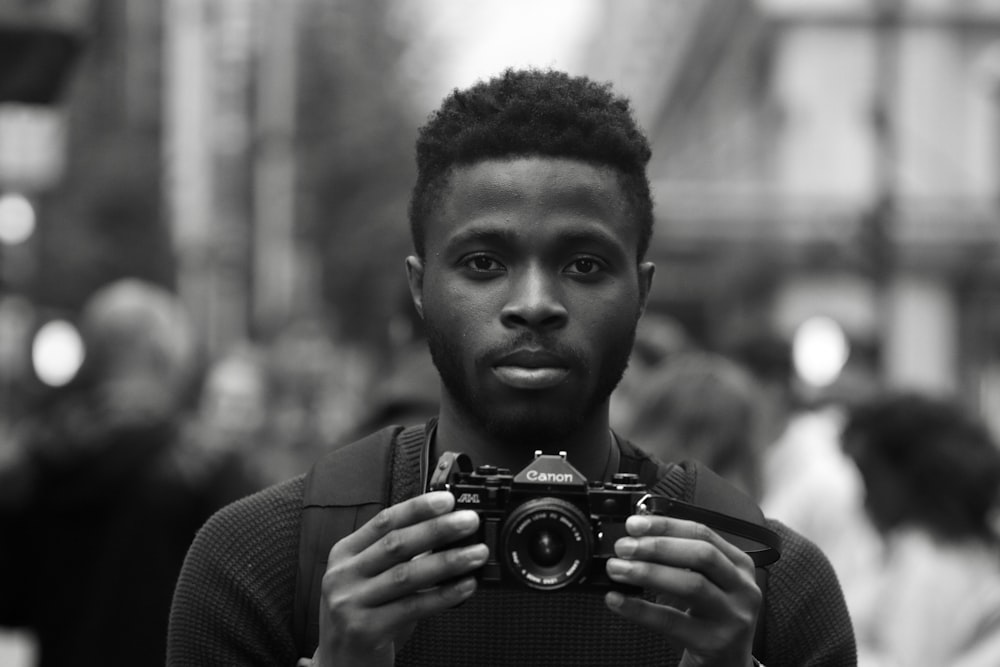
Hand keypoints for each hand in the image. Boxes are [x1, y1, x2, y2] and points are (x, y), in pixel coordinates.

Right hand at [313, 491, 488, 666]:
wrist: (340, 664)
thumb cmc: (362, 616)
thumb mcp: (369, 579)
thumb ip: (398, 557)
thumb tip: (446, 531)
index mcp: (344, 554)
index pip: (384, 521)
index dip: (417, 508)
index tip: (446, 500)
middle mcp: (343, 576)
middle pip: (396, 545)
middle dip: (437, 529)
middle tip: (468, 521)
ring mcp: (350, 603)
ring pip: (407, 575)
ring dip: (448, 562)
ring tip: (476, 554)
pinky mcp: (365, 630)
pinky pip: (412, 607)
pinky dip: (443, 595)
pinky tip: (465, 586)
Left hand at [604, 514, 760, 666]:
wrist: (727, 665)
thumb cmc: (711, 618)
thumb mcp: (708, 583)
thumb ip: (682, 559)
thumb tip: (638, 537)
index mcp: (739, 565)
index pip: (702, 533)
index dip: (665, 526)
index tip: (634, 525)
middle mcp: (742, 588)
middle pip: (701, 555)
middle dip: (657, 546)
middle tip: (624, 548)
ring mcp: (732, 617)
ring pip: (691, 585)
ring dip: (648, 572)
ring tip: (618, 569)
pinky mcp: (714, 642)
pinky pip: (672, 621)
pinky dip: (640, 609)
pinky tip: (618, 601)